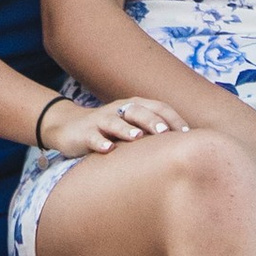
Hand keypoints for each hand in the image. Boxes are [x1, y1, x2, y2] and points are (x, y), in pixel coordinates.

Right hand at [42, 92, 183, 155]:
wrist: (68, 128)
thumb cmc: (109, 132)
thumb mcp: (130, 128)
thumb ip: (151, 132)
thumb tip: (184, 145)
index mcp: (133, 107)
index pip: (157, 107)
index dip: (172, 118)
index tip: (187, 133)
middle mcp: (118, 110)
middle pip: (137, 111)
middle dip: (151, 120)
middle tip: (164, 132)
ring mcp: (100, 121)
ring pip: (114, 122)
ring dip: (126, 129)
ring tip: (137, 137)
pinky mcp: (84, 133)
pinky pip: (92, 137)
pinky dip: (100, 142)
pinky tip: (108, 149)